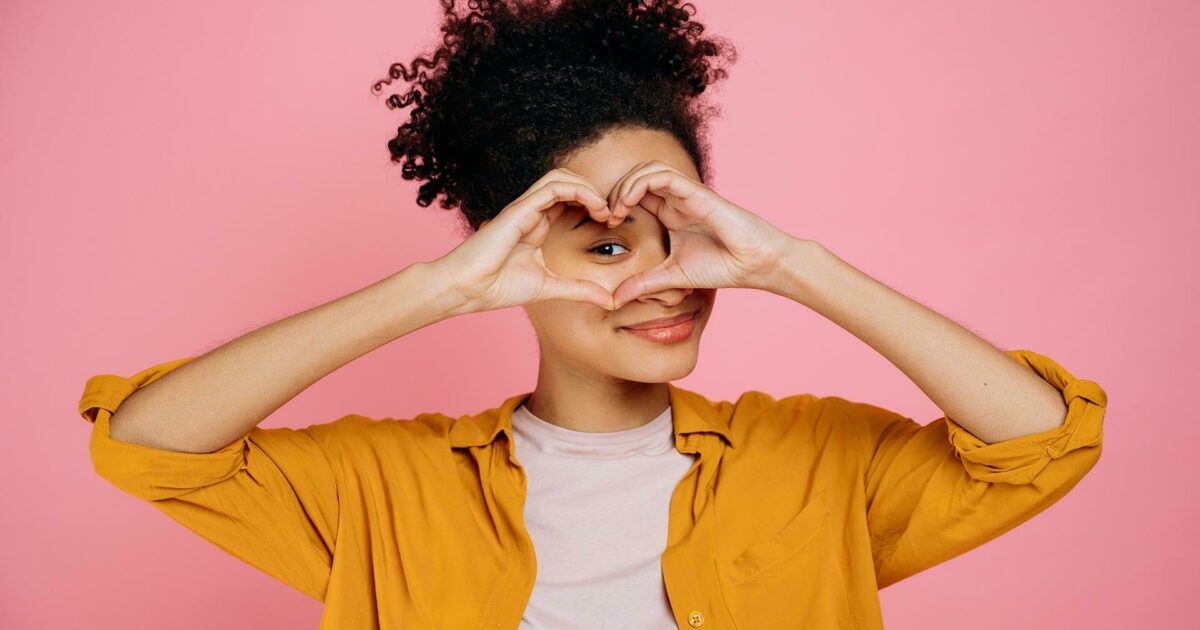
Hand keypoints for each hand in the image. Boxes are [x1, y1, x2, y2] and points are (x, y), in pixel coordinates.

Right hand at [431, 168, 617, 313]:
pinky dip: (579, 191)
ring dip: (589, 188)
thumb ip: (580, 291)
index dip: (594, 205)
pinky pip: (554, 187)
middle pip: (569, 182)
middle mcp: (533, 212)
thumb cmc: (498, 287)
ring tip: (605, 210)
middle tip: (613, 215)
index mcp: (538, 225)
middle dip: (596, 192)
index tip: (611, 224)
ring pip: (562, 177)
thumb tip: (610, 301)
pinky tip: (595, 208)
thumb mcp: (551, 288)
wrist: (468, 289)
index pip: (570, 200)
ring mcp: (525, 208)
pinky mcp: (520, 208)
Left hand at [604, 160, 799, 308]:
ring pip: (648, 169)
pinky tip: (629, 202)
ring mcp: (686, 194)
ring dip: (625, 184)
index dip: (614, 203)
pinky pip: (664, 175)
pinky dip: (641, 182)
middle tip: (605, 216)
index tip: (605, 225)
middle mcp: (676, 199)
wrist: (755, 265)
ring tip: (616, 209)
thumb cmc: (722, 267)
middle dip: (615, 190)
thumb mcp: (671, 277)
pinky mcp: (697, 193)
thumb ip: (643, 284)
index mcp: (669, 213)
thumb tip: (614, 299)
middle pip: (637, 176)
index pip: (634, 194)